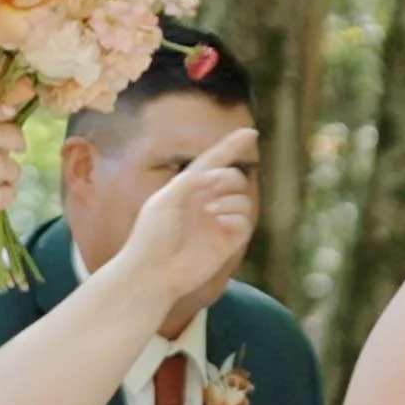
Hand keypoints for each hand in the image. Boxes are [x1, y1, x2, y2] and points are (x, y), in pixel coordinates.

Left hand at [124, 126, 257, 308]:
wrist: (154, 271)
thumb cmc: (152, 234)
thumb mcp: (166, 198)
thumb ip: (192, 180)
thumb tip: (219, 175)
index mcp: (188, 187)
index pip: (214, 161)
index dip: (231, 147)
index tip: (251, 133)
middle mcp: (205, 202)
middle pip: (233, 178)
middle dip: (227, 179)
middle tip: (211, 192)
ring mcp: (218, 222)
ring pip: (242, 198)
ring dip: (230, 199)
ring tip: (211, 212)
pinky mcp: (228, 242)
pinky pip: (245, 221)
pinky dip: (236, 217)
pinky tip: (220, 221)